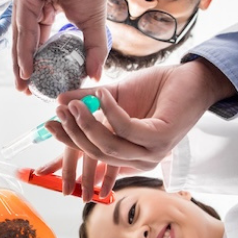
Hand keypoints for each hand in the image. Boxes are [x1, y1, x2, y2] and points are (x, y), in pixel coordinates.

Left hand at [14, 0, 114, 90]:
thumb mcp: (93, 22)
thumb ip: (93, 49)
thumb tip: (96, 76)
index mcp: (45, 12)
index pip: (38, 44)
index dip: (38, 65)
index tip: (39, 86)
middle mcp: (33, 8)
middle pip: (25, 44)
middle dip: (24, 70)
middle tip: (26, 92)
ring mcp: (28, 2)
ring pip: (21, 39)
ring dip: (21, 64)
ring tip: (24, 86)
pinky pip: (24, 28)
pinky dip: (24, 49)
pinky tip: (26, 67)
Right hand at [43, 60, 236, 197]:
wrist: (189, 78)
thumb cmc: (155, 89)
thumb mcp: (113, 96)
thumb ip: (88, 101)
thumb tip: (60, 101)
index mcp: (126, 155)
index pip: (90, 157)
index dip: (67, 143)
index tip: (48, 125)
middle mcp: (138, 160)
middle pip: (96, 154)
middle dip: (73, 133)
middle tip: (60, 111)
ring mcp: (151, 152)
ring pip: (108, 146)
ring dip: (87, 124)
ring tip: (75, 103)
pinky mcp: (160, 138)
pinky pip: (126, 129)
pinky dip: (110, 112)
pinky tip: (101, 95)